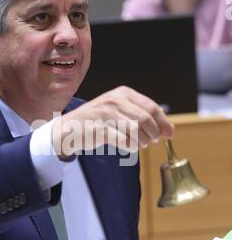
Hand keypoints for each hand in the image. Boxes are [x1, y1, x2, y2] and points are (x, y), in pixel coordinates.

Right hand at [52, 86, 173, 157]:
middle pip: (146, 119)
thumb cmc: (98, 121)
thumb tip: (168, 129)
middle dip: (153, 133)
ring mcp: (106, 114)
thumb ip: (140, 115)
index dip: (163, 122)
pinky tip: (127, 146)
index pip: (151, 106)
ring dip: (142, 141)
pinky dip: (129, 146)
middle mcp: (115, 100)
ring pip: (136, 130)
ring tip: (138, 144)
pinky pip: (124, 140)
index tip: (169, 134)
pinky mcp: (100, 129)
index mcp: (122, 93)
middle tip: (152, 141)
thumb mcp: (118, 110)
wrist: (69, 128)